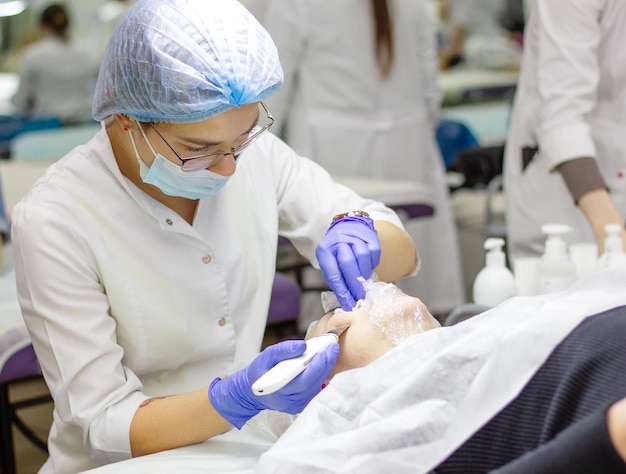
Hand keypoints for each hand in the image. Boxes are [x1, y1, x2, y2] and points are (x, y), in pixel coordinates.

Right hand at [208, 339, 338, 428]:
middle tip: (333, 347)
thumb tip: (303, 345)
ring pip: (317, 386)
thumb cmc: (260, 371)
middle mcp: (290, 401)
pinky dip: (321, 376)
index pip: (304, 379)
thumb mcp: (267, 355)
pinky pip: (316, 390)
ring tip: (329, 353)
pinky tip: (323, 363)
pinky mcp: (302, 405)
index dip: (318, 365)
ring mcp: (297, 405)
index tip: (326, 350)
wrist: (253, 392)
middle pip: (314, 382)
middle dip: (326, 364)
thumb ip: (284, 350)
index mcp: (280, 390)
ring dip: (325, 369)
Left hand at [316, 216, 380, 310]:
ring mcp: (354, 235)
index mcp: (324, 250)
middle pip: (348, 263)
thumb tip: (347, 301)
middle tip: (360, 297)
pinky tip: (368, 267)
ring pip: (363, 256)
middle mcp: (338, 240)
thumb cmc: (336, 254)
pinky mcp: (368, 235)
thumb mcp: (330, 266)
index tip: (348, 304)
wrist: (346, 228)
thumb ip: (336, 282)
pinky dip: (373, 263)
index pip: (333, 273)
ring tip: (363, 281)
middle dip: (355, 284)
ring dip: (364, 273)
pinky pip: (374, 252)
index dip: (342, 291)